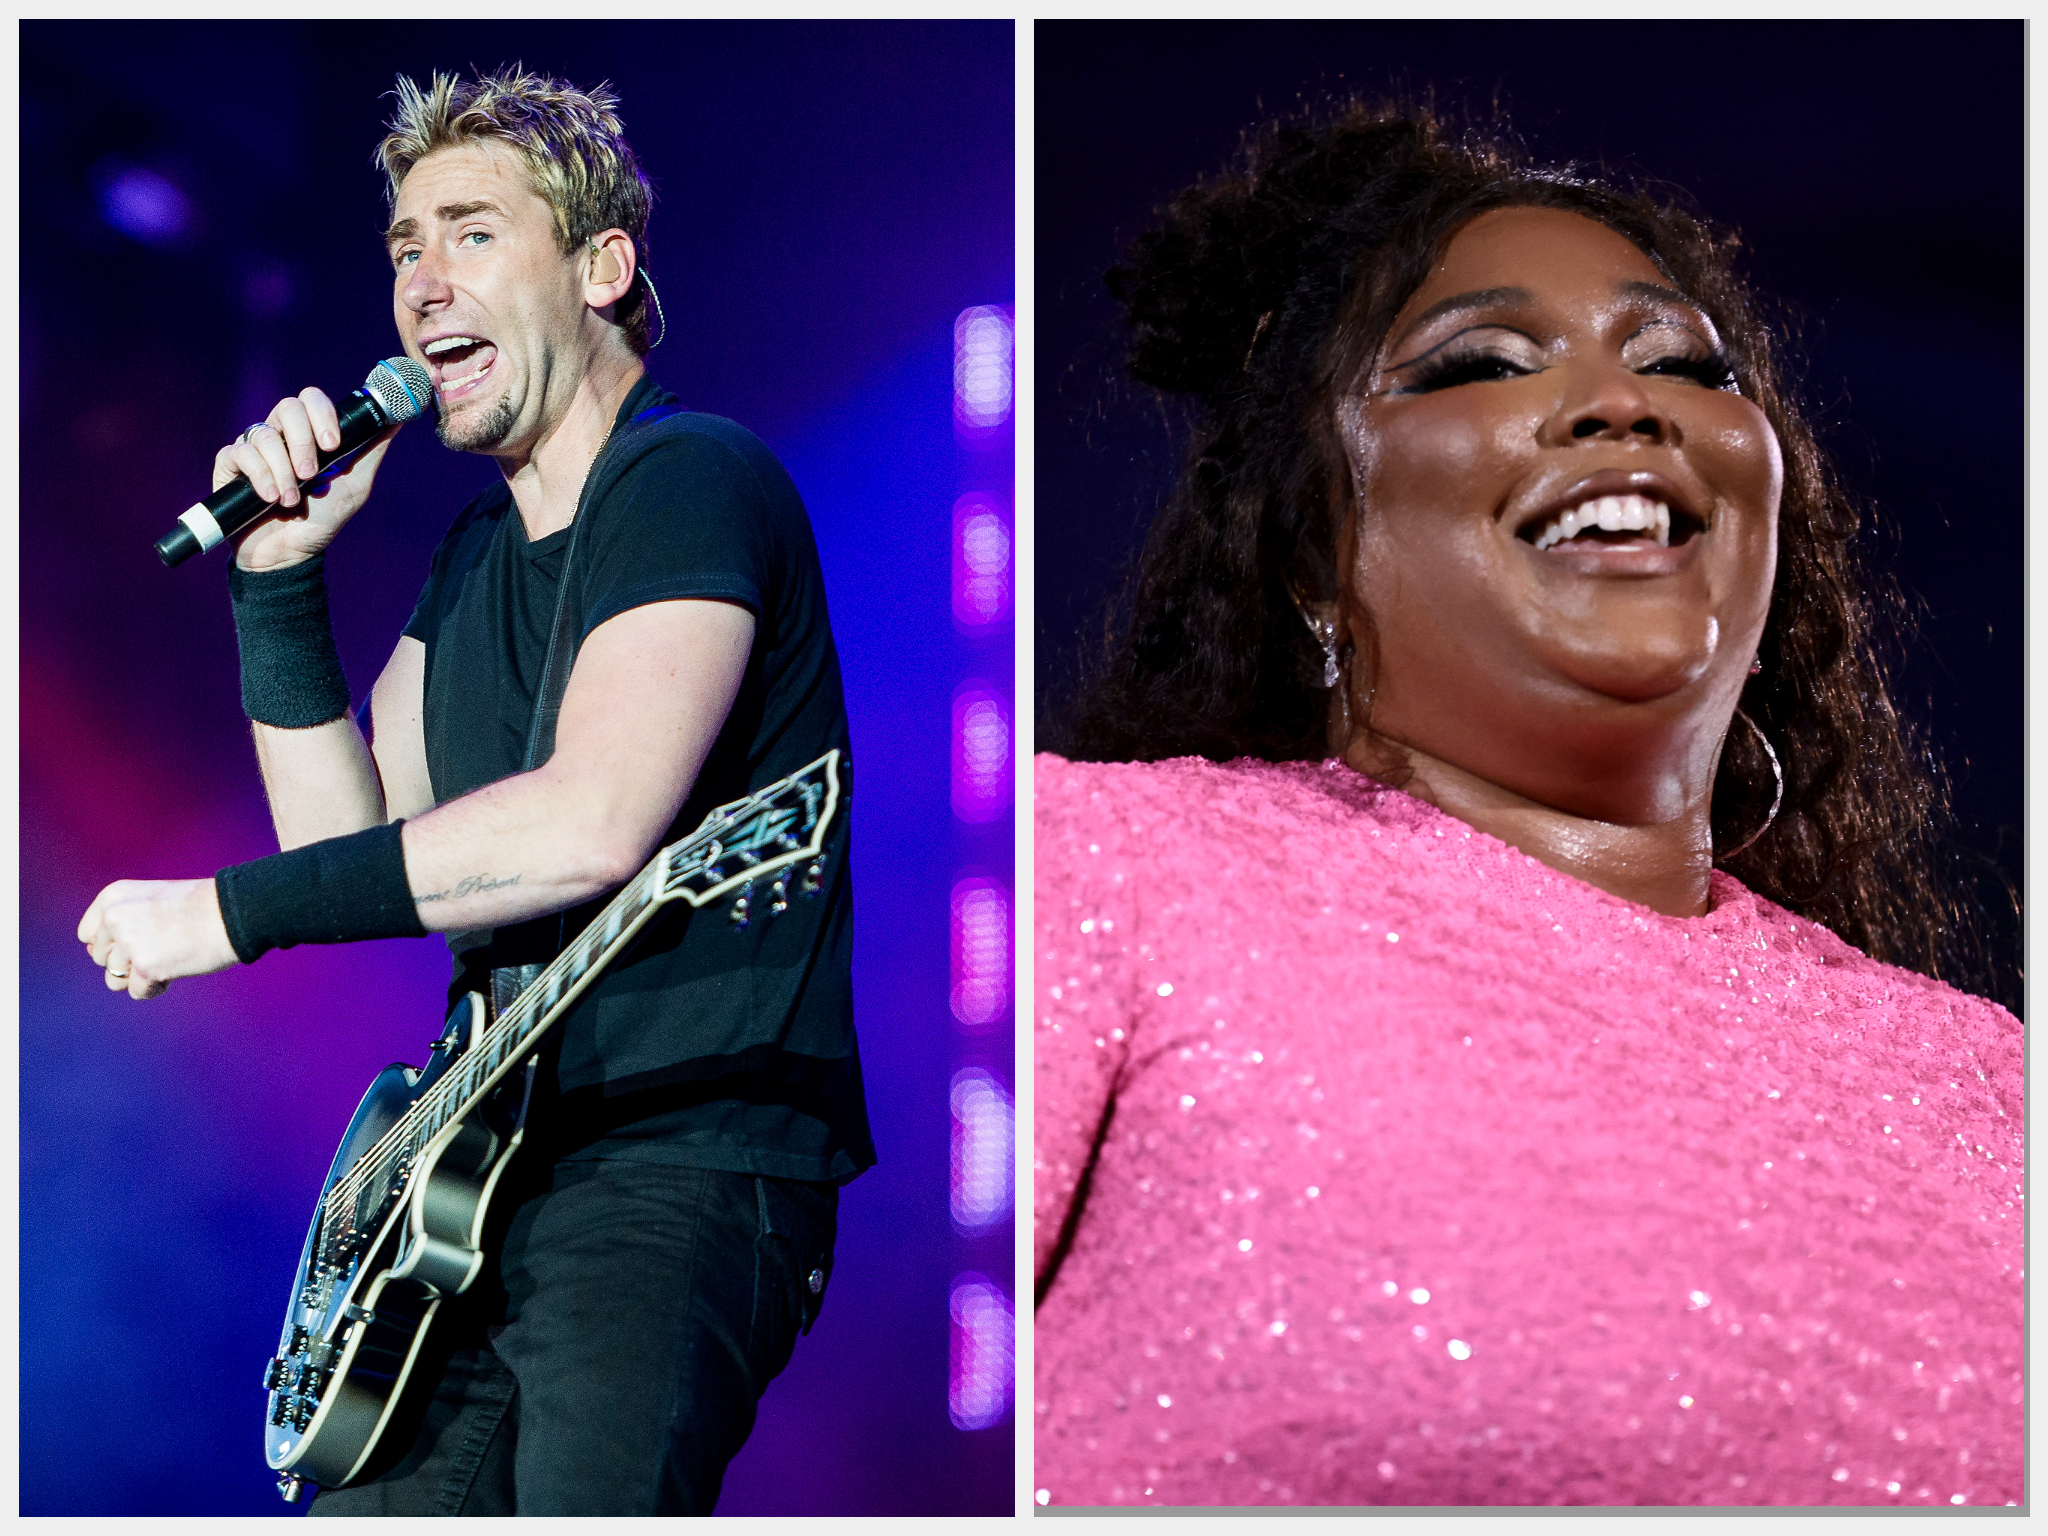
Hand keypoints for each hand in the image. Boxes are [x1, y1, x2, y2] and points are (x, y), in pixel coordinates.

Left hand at [78, 878, 239, 999]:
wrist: (234, 911)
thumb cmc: (200, 908)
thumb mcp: (150, 901)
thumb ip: (121, 922)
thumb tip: (98, 957)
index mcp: (113, 898)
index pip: (88, 935)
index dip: (112, 944)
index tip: (140, 940)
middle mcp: (114, 918)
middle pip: (101, 958)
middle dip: (128, 961)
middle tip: (162, 947)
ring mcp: (128, 942)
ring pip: (114, 979)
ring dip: (139, 976)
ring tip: (167, 960)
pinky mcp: (145, 966)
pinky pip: (137, 992)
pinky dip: (155, 987)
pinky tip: (175, 971)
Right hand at [216, 387, 402, 571]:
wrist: (288, 554)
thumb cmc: (321, 519)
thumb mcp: (355, 486)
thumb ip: (371, 451)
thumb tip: (398, 419)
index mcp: (309, 434)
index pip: (311, 400)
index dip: (322, 414)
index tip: (333, 444)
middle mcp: (280, 435)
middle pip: (288, 407)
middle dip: (302, 441)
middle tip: (311, 472)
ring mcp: (253, 448)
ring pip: (264, 434)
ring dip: (283, 469)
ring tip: (292, 499)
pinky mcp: (229, 464)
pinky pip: (240, 453)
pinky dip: (260, 477)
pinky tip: (270, 498)